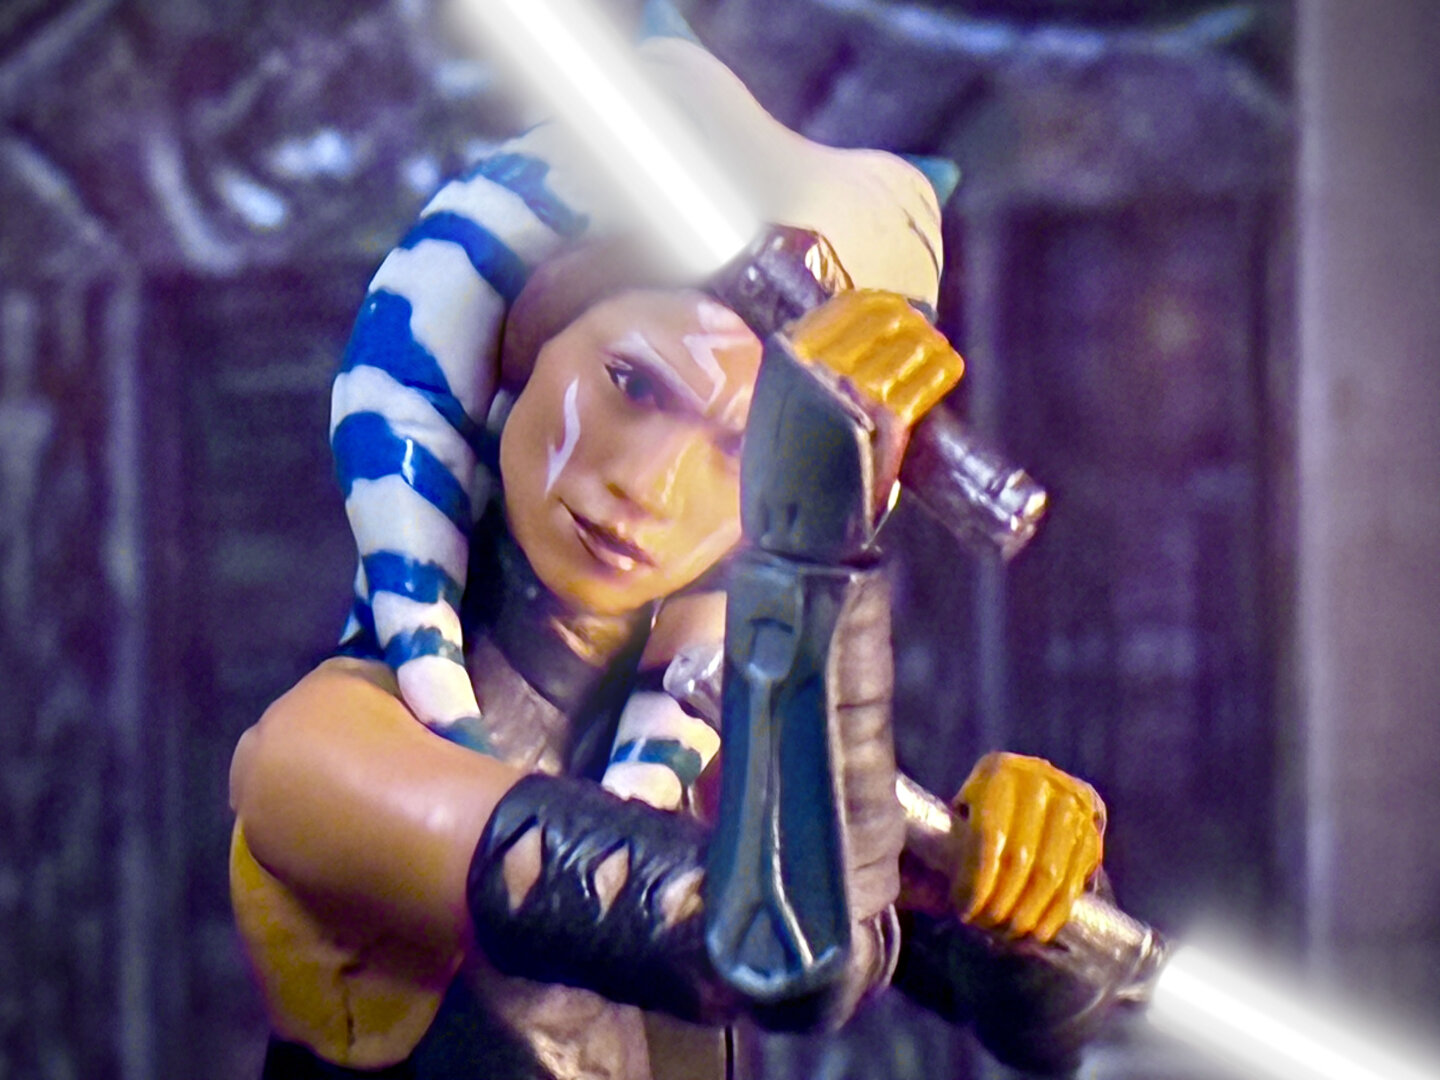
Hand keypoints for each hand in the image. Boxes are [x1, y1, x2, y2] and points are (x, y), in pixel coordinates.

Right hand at [787, 290, 963, 508]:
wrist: (791, 530)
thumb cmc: (783, 476)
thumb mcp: (774, 410)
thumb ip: (802, 376)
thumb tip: (842, 350)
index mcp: (787, 357)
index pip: (844, 307)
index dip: (878, 305)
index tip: (894, 310)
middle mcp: (819, 366)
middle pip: (880, 320)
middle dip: (907, 321)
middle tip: (921, 331)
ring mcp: (854, 391)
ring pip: (906, 346)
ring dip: (927, 344)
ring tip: (936, 350)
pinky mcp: (887, 422)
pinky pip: (923, 383)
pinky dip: (940, 371)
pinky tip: (948, 368)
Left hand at [951, 752, 1104, 942]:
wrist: (1036, 782)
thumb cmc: (985, 801)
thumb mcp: (966, 802)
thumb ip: (954, 834)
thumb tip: (927, 889)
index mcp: (1001, 772)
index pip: (990, 836)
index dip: (978, 880)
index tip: (964, 911)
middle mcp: (1043, 783)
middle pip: (1023, 860)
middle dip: (1002, 903)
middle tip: (984, 927)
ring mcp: (1073, 806)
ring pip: (1052, 875)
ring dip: (1028, 914)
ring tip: (1006, 934)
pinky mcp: (1093, 830)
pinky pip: (1076, 881)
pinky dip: (1054, 913)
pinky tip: (1035, 932)